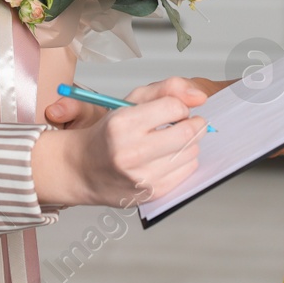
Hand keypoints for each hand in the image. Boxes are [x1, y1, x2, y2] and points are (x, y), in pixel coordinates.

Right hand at [32, 77, 207, 208]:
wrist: (84, 169)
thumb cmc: (108, 134)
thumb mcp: (129, 102)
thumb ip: (165, 90)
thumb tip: (199, 96)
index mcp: (122, 124)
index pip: (173, 108)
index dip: (180, 106)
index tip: (175, 109)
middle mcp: (131, 152)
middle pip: (186, 133)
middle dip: (195, 124)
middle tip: (188, 122)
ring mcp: (142, 176)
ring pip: (191, 152)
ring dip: (190, 143)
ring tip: (174, 140)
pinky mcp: (152, 192)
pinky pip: (188, 171)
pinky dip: (185, 160)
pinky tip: (169, 156)